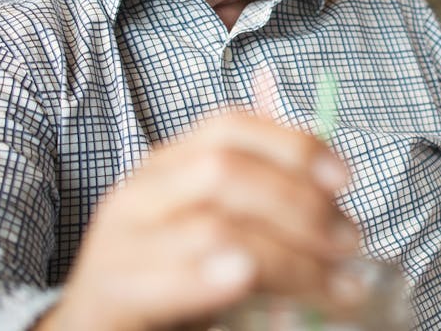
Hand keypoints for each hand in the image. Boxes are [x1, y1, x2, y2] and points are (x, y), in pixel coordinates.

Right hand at [39, 112, 360, 330]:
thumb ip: (261, 198)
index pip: (230, 129)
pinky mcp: (108, 294)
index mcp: (167, 166)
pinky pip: (163, 280)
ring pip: (210, 228)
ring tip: (331, 286)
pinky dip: (208, 278)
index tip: (345, 179)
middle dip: (298, 204)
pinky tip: (244, 277)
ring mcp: (119, 244)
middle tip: (347, 244)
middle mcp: (140, 194)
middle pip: (224, 173)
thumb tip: (334, 180)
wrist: (92, 329)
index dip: (292, 145)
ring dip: (286, 257)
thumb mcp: (215, 224)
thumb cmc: (166, 276)